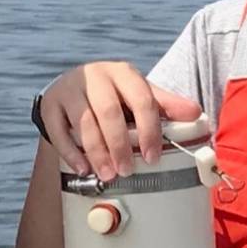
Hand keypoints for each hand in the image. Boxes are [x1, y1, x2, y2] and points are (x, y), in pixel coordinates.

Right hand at [37, 62, 201, 181]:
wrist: (72, 84)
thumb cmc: (114, 94)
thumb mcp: (139, 94)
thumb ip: (165, 105)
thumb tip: (196, 114)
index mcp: (123, 73)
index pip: (142, 99)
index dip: (149, 129)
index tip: (152, 157)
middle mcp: (95, 77)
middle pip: (108, 111)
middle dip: (119, 144)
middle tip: (127, 170)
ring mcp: (70, 89)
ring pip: (83, 122)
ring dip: (96, 151)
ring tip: (107, 174)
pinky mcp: (50, 104)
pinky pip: (57, 130)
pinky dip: (70, 152)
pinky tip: (83, 168)